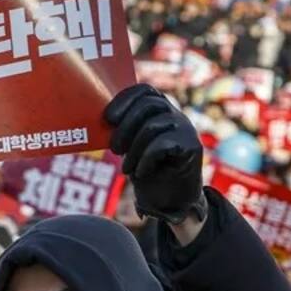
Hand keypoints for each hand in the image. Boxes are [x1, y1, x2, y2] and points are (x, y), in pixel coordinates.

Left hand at [105, 84, 206, 224]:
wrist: (169, 201)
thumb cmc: (145, 170)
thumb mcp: (129, 146)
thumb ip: (121, 129)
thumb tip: (98, 118)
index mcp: (159, 110)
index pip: (144, 90)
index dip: (125, 99)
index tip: (108, 118)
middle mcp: (175, 115)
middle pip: (148, 105)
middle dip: (125, 127)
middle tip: (115, 149)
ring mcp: (186, 129)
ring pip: (152, 126)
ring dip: (134, 150)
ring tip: (127, 168)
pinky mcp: (192, 146)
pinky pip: (162, 144)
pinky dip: (146, 159)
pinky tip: (141, 171)